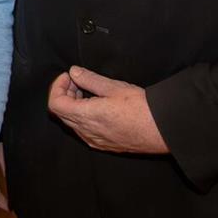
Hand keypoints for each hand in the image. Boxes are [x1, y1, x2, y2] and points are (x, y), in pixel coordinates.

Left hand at [47, 66, 168, 153]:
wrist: (162, 130)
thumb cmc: (142, 109)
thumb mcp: (114, 87)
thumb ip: (89, 79)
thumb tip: (74, 72)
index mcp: (87, 117)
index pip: (55, 104)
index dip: (57, 87)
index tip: (69, 76)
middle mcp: (87, 132)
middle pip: (61, 113)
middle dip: (65, 93)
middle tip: (78, 81)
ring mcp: (95, 141)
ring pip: (72, 122)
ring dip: (74, 105)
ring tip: (89, 91)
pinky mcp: (104, 145)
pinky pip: (84, 131)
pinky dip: (83, 116)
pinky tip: (97, 106)